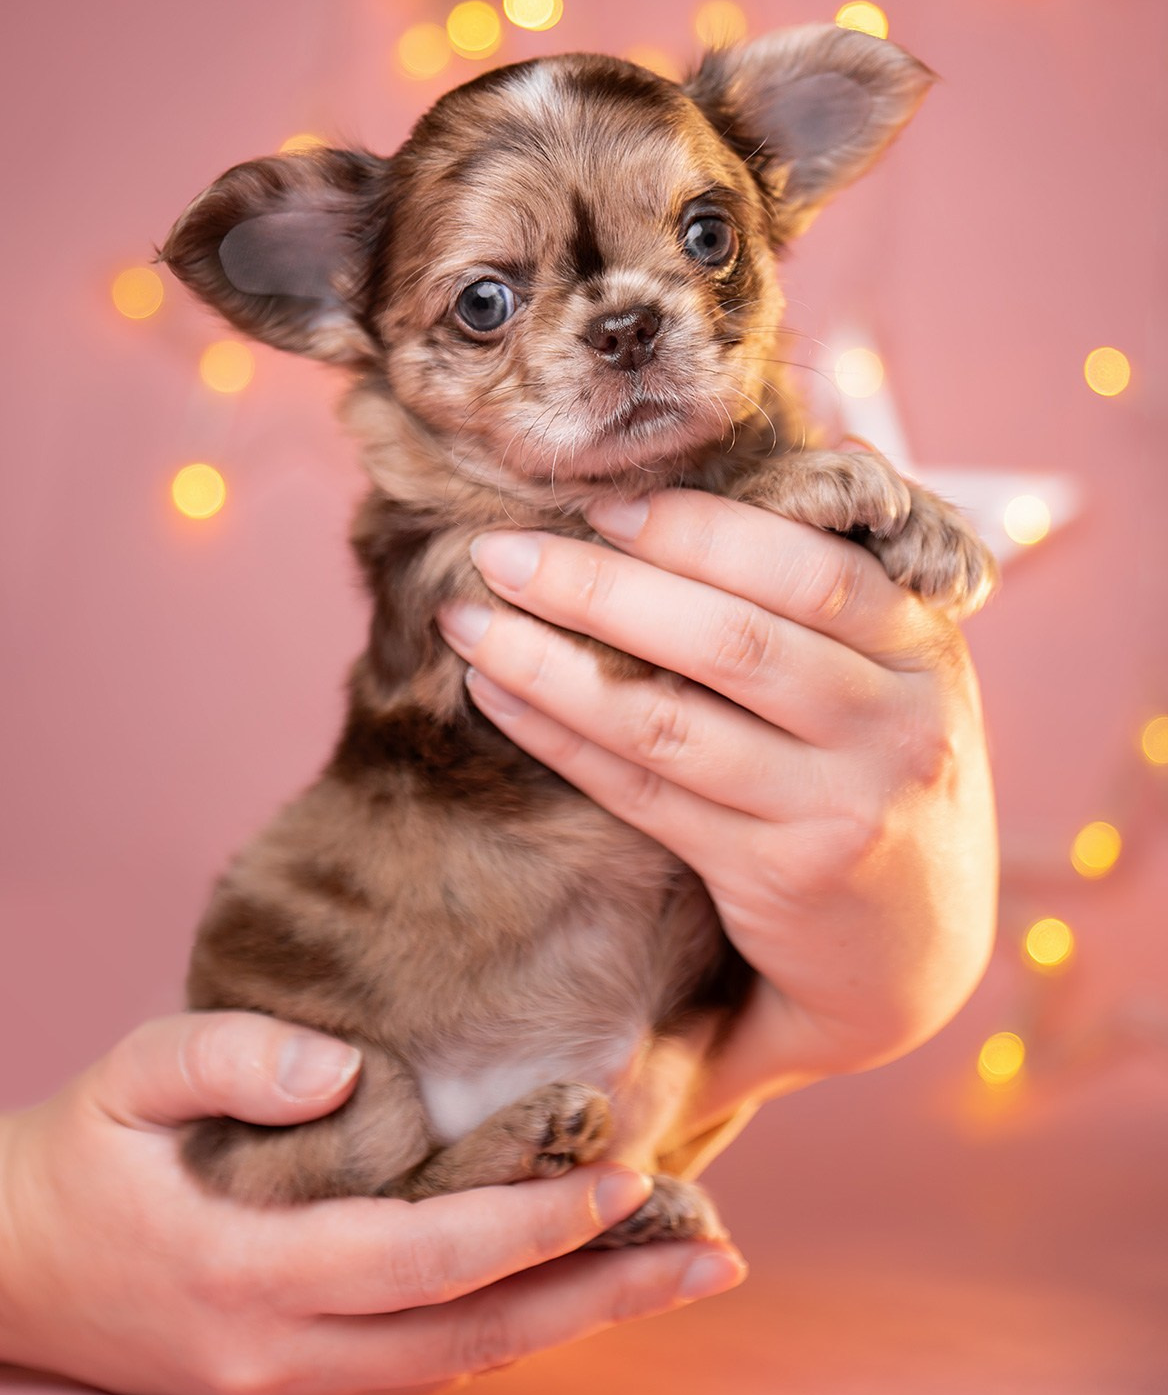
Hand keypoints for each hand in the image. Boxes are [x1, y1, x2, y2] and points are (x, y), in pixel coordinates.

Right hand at [0, 1013, 745, 1394]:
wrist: (6, 1262)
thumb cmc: (84, 1152)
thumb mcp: (134, 1072)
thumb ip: (235, 1057)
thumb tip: (349, 1070)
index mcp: (251, 1269)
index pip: (425, 1258)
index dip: (531, 1225)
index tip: (622, 1176)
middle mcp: (286, 1352)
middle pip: (474, 1339)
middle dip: (602, 1296)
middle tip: (713, 1253)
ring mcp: (292, 1386)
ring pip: (464, 1366)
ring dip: (576, 1321)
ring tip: (678, 1270)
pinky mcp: (297, 1386)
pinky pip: (427, 1369)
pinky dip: (512, 1332)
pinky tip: (575, 1292)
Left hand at [438, 489, 997, 1128]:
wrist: (916, 946)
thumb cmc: (883, 763)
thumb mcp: (906, 665)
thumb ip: (854, 574)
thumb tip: (827, 447)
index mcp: (924, 646)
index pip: (810, 569)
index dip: (700, 532)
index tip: (602, 505)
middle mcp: (894, 725)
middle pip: (731, 641)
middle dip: (600, 588)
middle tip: (500, 549)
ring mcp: (837, 808)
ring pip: (670, 723)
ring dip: (553, 664)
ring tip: (470, 620)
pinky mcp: (775, 876)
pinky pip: (644, 794)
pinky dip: (561, 737)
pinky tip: (498, 692)